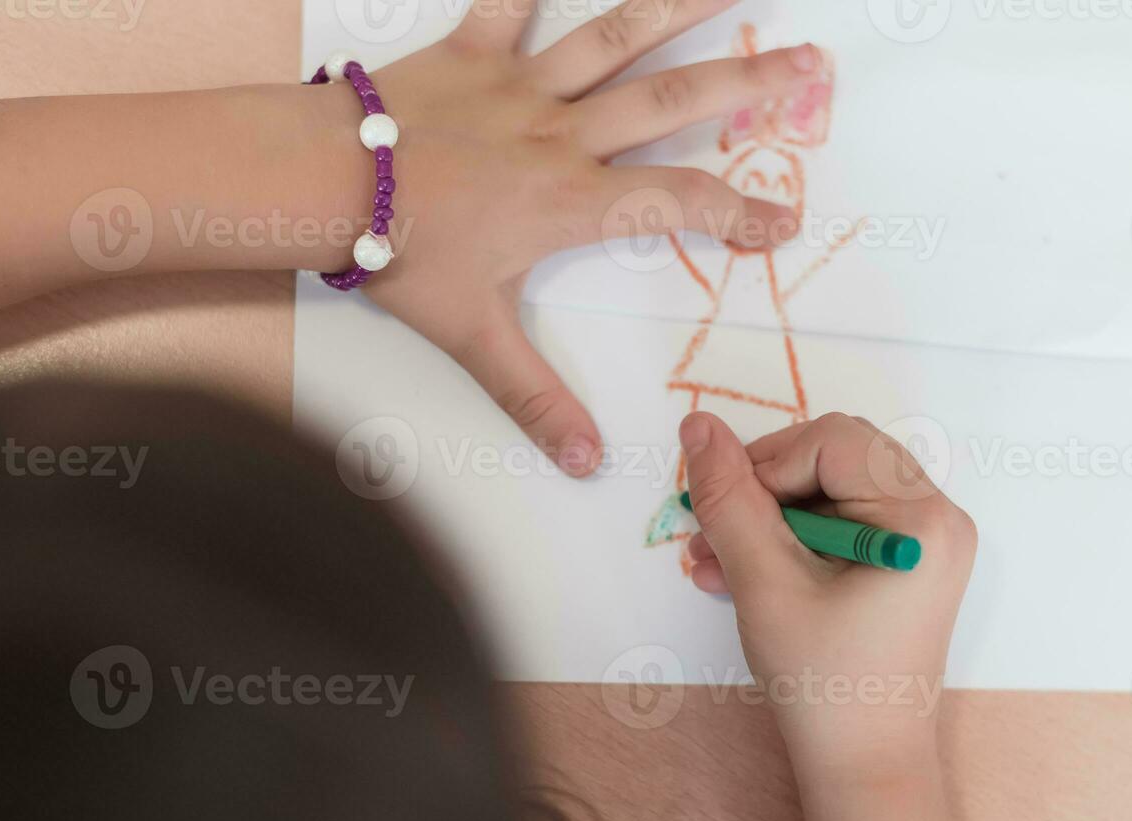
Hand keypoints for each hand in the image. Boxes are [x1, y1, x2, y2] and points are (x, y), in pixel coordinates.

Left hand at [356, 1, 819, 474]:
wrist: (322, 181)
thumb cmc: (401, 254)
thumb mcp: (474, 336)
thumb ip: (535, 397)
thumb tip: (586, 463)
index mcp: (572, 200)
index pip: (679, 204)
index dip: (740, 213)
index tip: (786, 221)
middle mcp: (563, 133)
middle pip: (673, 100)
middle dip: (748, 80)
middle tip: (808, 60)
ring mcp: (521, 84)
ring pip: (616, 35)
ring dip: (679, 5)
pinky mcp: (473, 50)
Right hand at [678, 411, 977, 765]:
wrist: (865, 767)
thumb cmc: (824, 683)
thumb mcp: (766, 583)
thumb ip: (730, 499)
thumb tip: (699, 426)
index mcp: (923, 519)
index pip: (832, 441)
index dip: (768, 465)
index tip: (725, 516)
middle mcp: (938, 517)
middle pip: (835, 455)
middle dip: (766, 489)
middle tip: (713, 531)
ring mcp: (926, 541)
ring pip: (831, 487)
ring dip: (769, 516)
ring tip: (713, 561)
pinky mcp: (905, 562)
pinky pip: (841, 521)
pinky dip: (791, 539)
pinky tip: (739, 573)